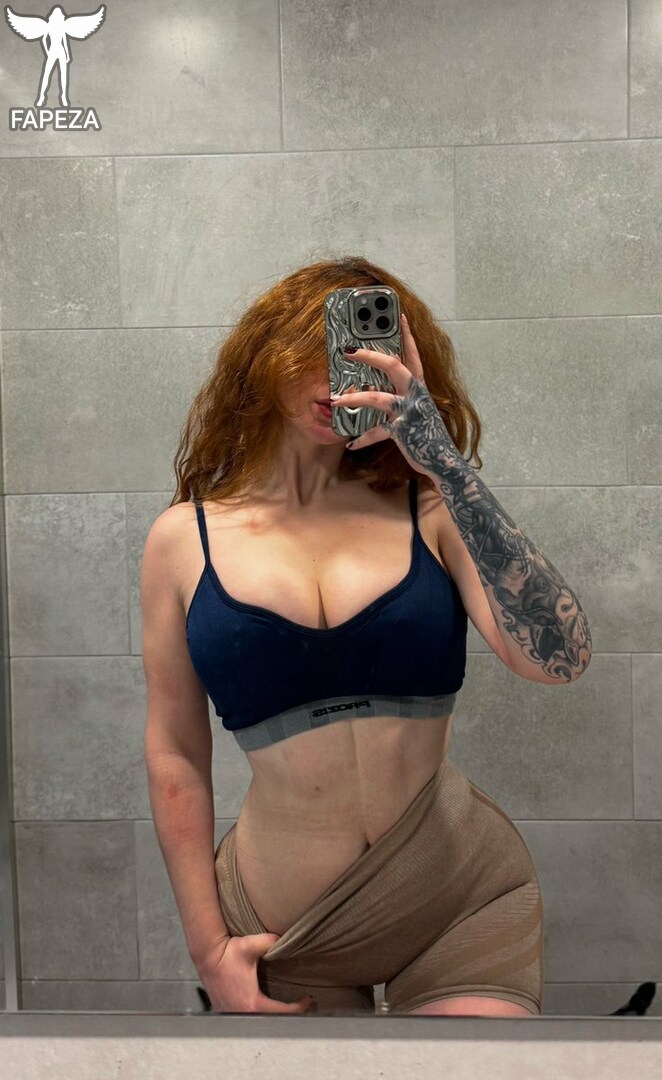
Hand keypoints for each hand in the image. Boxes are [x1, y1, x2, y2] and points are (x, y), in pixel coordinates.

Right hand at [197, 933, 314, 1014]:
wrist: (207, 956)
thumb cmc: (227, 953)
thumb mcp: (251, 944)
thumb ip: (270, 941)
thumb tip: (283, 938)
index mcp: (253, 1003)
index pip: (282, 1013)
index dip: (299, 1008)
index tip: (308, 1000)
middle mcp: (242, 1013)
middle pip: (271, 1021)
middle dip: (286, 1015)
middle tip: (300, 1005)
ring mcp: (233, 1014)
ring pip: (258, 1021)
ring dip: (271, 1016)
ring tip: (285, 1006)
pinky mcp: (226, 1011)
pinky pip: (246, 1018)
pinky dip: (257, 1015)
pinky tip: (264, 1006)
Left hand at [330, 313, 457, 475]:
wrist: (442, 459)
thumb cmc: (427, 434)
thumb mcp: (416, 410)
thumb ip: (401, 396)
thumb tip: (374, 387)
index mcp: (419, 387)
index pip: (413, 355)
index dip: (407, 335)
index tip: (399, 316)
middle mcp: (415, 395)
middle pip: (394, 366)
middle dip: (370, 356)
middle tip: (349, 350)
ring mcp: (409, 412)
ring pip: (377, 397)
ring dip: (354, 397)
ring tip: (334, 398)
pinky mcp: (402, 431)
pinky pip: (377, 432)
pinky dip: (363, 439)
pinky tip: (350, 443)